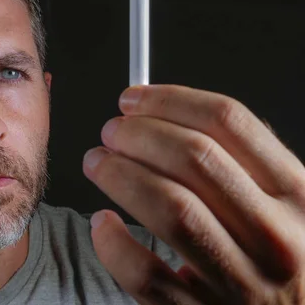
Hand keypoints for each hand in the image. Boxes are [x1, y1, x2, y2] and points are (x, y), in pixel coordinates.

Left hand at [83, 84, 304, 303]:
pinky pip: (145, 274)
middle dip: (137, 133)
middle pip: (192, 157)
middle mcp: (275, 236)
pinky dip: (113, 243)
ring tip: (98, 163)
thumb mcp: (286, 203)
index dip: (168, 101)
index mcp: (298, 194)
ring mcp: (240, 282)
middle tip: (111, 132)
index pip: (228, 121)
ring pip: (169, 208)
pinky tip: (103, 223)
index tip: (133, 99)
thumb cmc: (279, 254)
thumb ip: (245, 159)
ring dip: (120, 175)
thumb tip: (171, 110)